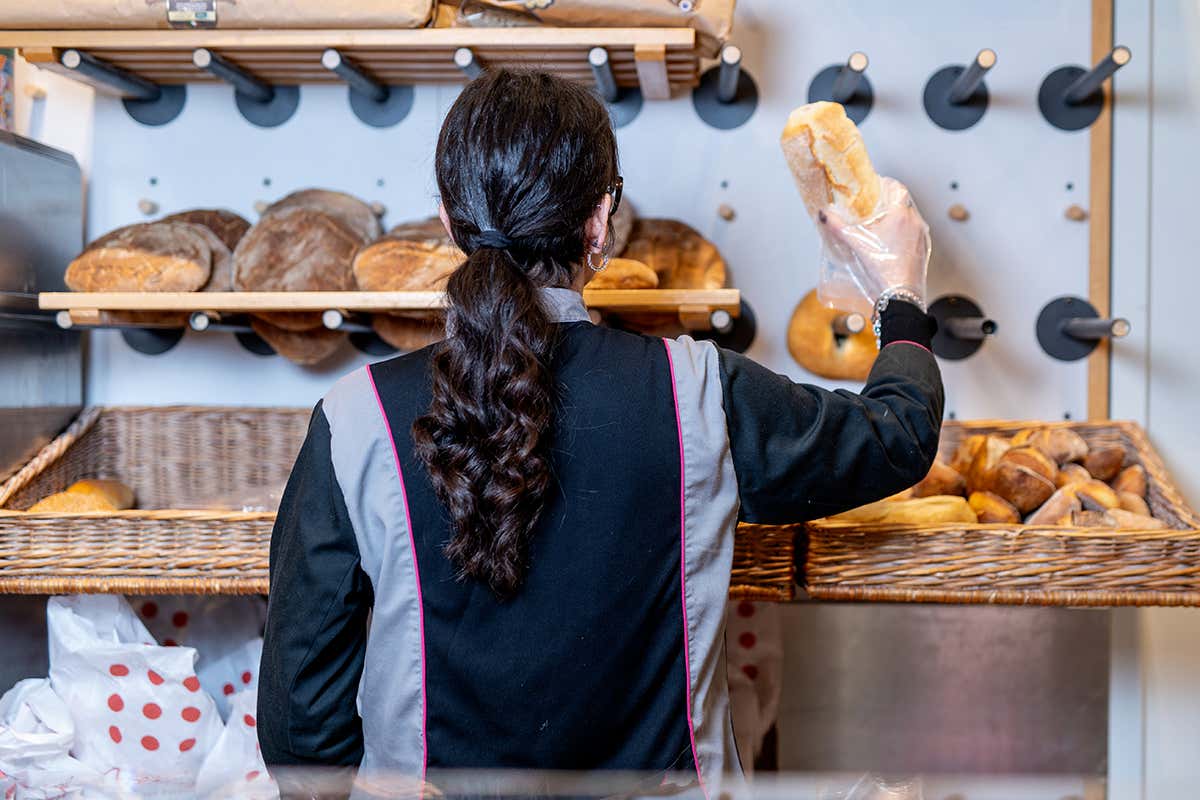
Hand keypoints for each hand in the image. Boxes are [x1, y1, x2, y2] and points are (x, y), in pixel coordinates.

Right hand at [818, 177, 930, 307]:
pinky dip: (901, 233)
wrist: (900, 296)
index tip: (874, 186)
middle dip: (886, 203)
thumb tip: (823, 214)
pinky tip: (888, 244)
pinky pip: (912, 234)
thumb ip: (837, 226)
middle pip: (902, 202)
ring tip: (877, 227)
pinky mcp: (923, 250)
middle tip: (870, 208)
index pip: (897, 187)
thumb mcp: (855, 244)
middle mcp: (916, 222)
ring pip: (908, 219)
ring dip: (894, 219)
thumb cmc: (882, 269)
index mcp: (901, 214)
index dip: (884, 184)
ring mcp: (922, 237)